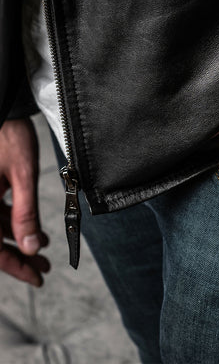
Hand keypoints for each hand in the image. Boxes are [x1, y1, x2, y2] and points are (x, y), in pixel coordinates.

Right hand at [0, 118, 49, 285]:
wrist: (2, 111)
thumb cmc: (10, 137)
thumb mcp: (22, 176)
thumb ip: (25, 212)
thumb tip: (31, 246)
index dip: (15, 267)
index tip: (37, 278)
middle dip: (19, 256)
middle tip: (43, 267)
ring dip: (18, 240)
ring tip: (43, 249)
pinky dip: (14, 223)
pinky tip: (32, 229)